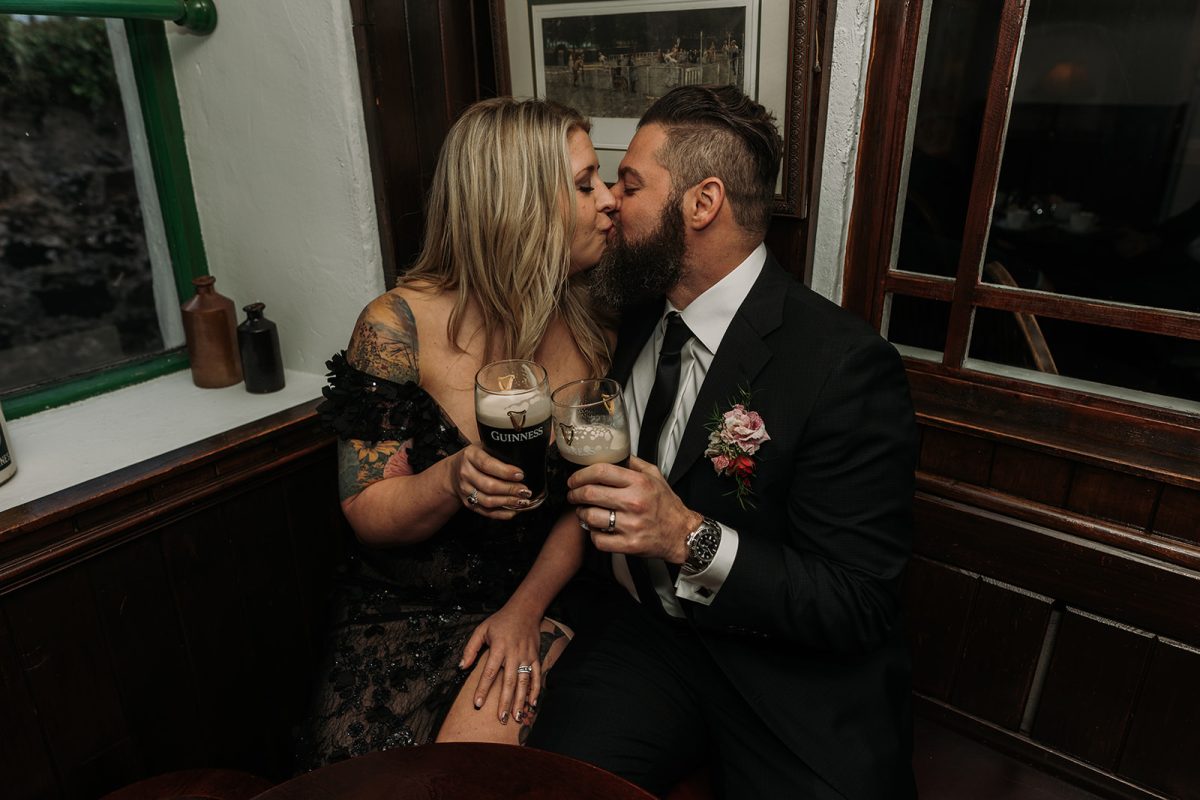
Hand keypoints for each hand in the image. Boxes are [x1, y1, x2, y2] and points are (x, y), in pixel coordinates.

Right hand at [449, 444, 531, 519]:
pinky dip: (502, 513)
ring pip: (488, 501)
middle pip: (489, 486)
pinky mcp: (468, 503)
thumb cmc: (475, 458)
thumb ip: (499, 452)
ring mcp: (465, 490)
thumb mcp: (483, 447)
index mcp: (470, 455)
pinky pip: (486, 512)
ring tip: (522, 501)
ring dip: (508, 502)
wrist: (453, 472)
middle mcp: (465, 473)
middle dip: (510, 489)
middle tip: (526, 490)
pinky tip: (514, 510)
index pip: (487, 465)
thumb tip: (525, 458)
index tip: (521, 475)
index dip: (505, 471)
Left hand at [460, 604, 541, 724]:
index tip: (478, 704)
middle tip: (500, 718)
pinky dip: (535, 690)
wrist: (525, 610)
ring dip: (520, 701)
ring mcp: (526, 656)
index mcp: (499, 648)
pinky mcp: (535, 657)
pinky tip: (532, 704)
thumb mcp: (481, 630)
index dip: (483, 689)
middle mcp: (513, 654)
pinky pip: (536, 676)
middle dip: (504, 701)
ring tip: (516, 717)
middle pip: (508, 681)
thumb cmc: (501, 621)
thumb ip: (470, 648)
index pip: (489, 672)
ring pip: (523, 682)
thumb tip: (462, 666)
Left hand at [566, 456, 700, 563]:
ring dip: (582, 514)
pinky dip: (593, 534)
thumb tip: (615, 453)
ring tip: (584, 512)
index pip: (601, 471)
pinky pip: (598, 539)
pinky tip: (597, 529)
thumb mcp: (655, 476)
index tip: (574, 479)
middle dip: (575, 494)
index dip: (581, 475)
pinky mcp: (628, 544)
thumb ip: (634, 463)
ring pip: (591, 517)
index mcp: (639, 483)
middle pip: (590, 493)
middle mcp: (634, 502)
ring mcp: (630, 525)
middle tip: (573, 495)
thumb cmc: (667, 506)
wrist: (681, 534)